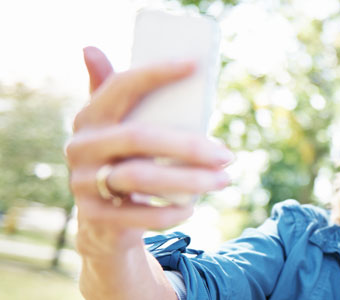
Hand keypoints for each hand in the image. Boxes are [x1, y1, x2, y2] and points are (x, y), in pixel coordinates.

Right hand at [68, 47, 232, 257]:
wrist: (103, 221)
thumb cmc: (125, 162)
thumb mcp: (120, 128)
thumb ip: (117, 94)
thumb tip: (91, 49)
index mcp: (90, 117)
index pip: (121, 86)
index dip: (155, 73)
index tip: (194, 64)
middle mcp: (80, 147)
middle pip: (139, 138)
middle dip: (189, 146)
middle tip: (227, 155)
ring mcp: (82, 182)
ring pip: (141, 178)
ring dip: (189, 180)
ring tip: (223, 180)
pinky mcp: (94, 216)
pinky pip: (139, 215)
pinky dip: (171, 212)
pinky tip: (193, 208)